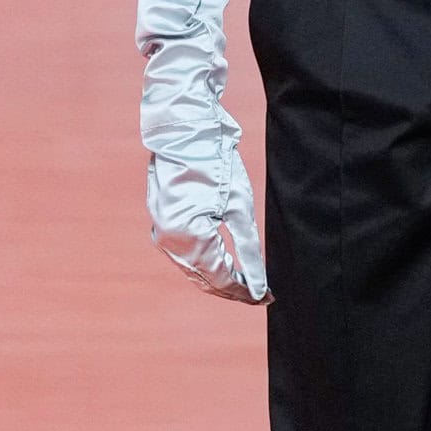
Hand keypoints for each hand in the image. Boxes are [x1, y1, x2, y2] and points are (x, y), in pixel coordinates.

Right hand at [147, 150, 271, 302]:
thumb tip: (260, 287)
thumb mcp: (240, 210)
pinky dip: (205, 260)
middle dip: (234, 287)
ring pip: (194, 269)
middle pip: (206, 279)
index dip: (246, 292)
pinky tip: (224, 259)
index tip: (268, 297)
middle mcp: (170, 243)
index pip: (222, 279)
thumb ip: (250, 252)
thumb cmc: (218, 167)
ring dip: (220, 275)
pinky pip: (185, 254)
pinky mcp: (162, 224)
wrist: (187, 133)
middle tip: (262, 292)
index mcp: (190, 240)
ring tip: (247, 279)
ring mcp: (162, 234)